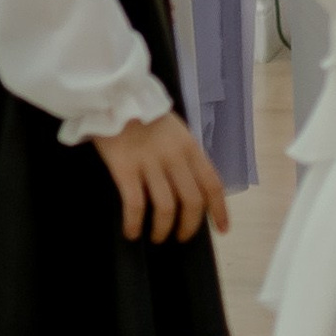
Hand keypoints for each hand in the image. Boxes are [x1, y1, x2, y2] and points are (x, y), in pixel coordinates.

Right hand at [92, 108, 226, 242]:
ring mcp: (150, 164)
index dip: (219, 210)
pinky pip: (134, 205)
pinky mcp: (125, 169)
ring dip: (162, 229)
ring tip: (157, 237)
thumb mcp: (176, 131)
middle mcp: (175, 158)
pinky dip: (134, 223)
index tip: (222, 229)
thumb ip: (186, 156)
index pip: (212, 184)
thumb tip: (193, 185)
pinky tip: (131, 232)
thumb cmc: (144, 115)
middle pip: (191, 201)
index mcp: (190, 148)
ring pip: (166, 208)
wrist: (114, 97)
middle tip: (181, 237)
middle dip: (189, 226)